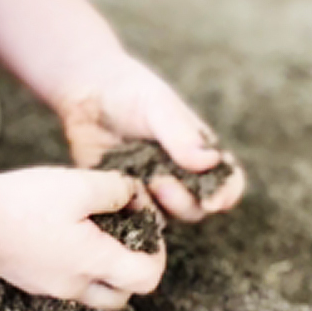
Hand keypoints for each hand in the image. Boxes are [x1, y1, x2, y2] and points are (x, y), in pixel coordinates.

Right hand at [0, 167, 165, 310]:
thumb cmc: (24, 201)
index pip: (148, 278)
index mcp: (94, 263)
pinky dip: (79, 267)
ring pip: (95, 293)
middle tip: (127, 234)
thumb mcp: (79, 184)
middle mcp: (75, 286)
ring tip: (96, 233)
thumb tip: (134, 195)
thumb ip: (117, 189)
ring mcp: (51, 288)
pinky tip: (67, 235)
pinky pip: (68, 284)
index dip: (158, 253)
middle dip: (134, 268)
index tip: (148, 225)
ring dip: (107, 271)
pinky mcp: (32, 281)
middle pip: (123, 296)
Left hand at [53, 49, 245, 222]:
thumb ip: (181, 134)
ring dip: (156, 209)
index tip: (214, 199)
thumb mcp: (157, 105)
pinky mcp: (119, 197)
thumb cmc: (129, 92)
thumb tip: (212, 162)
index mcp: (198, 152)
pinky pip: (129, 219)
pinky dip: (128, 215)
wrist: (84, 92)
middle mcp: (178, 176)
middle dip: (183, 202)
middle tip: (160, 182)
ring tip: (139, 183)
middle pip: (196, 209)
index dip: (226, 193)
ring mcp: (148, 190)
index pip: (227, 182)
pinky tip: (116, 199)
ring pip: (164, 218)